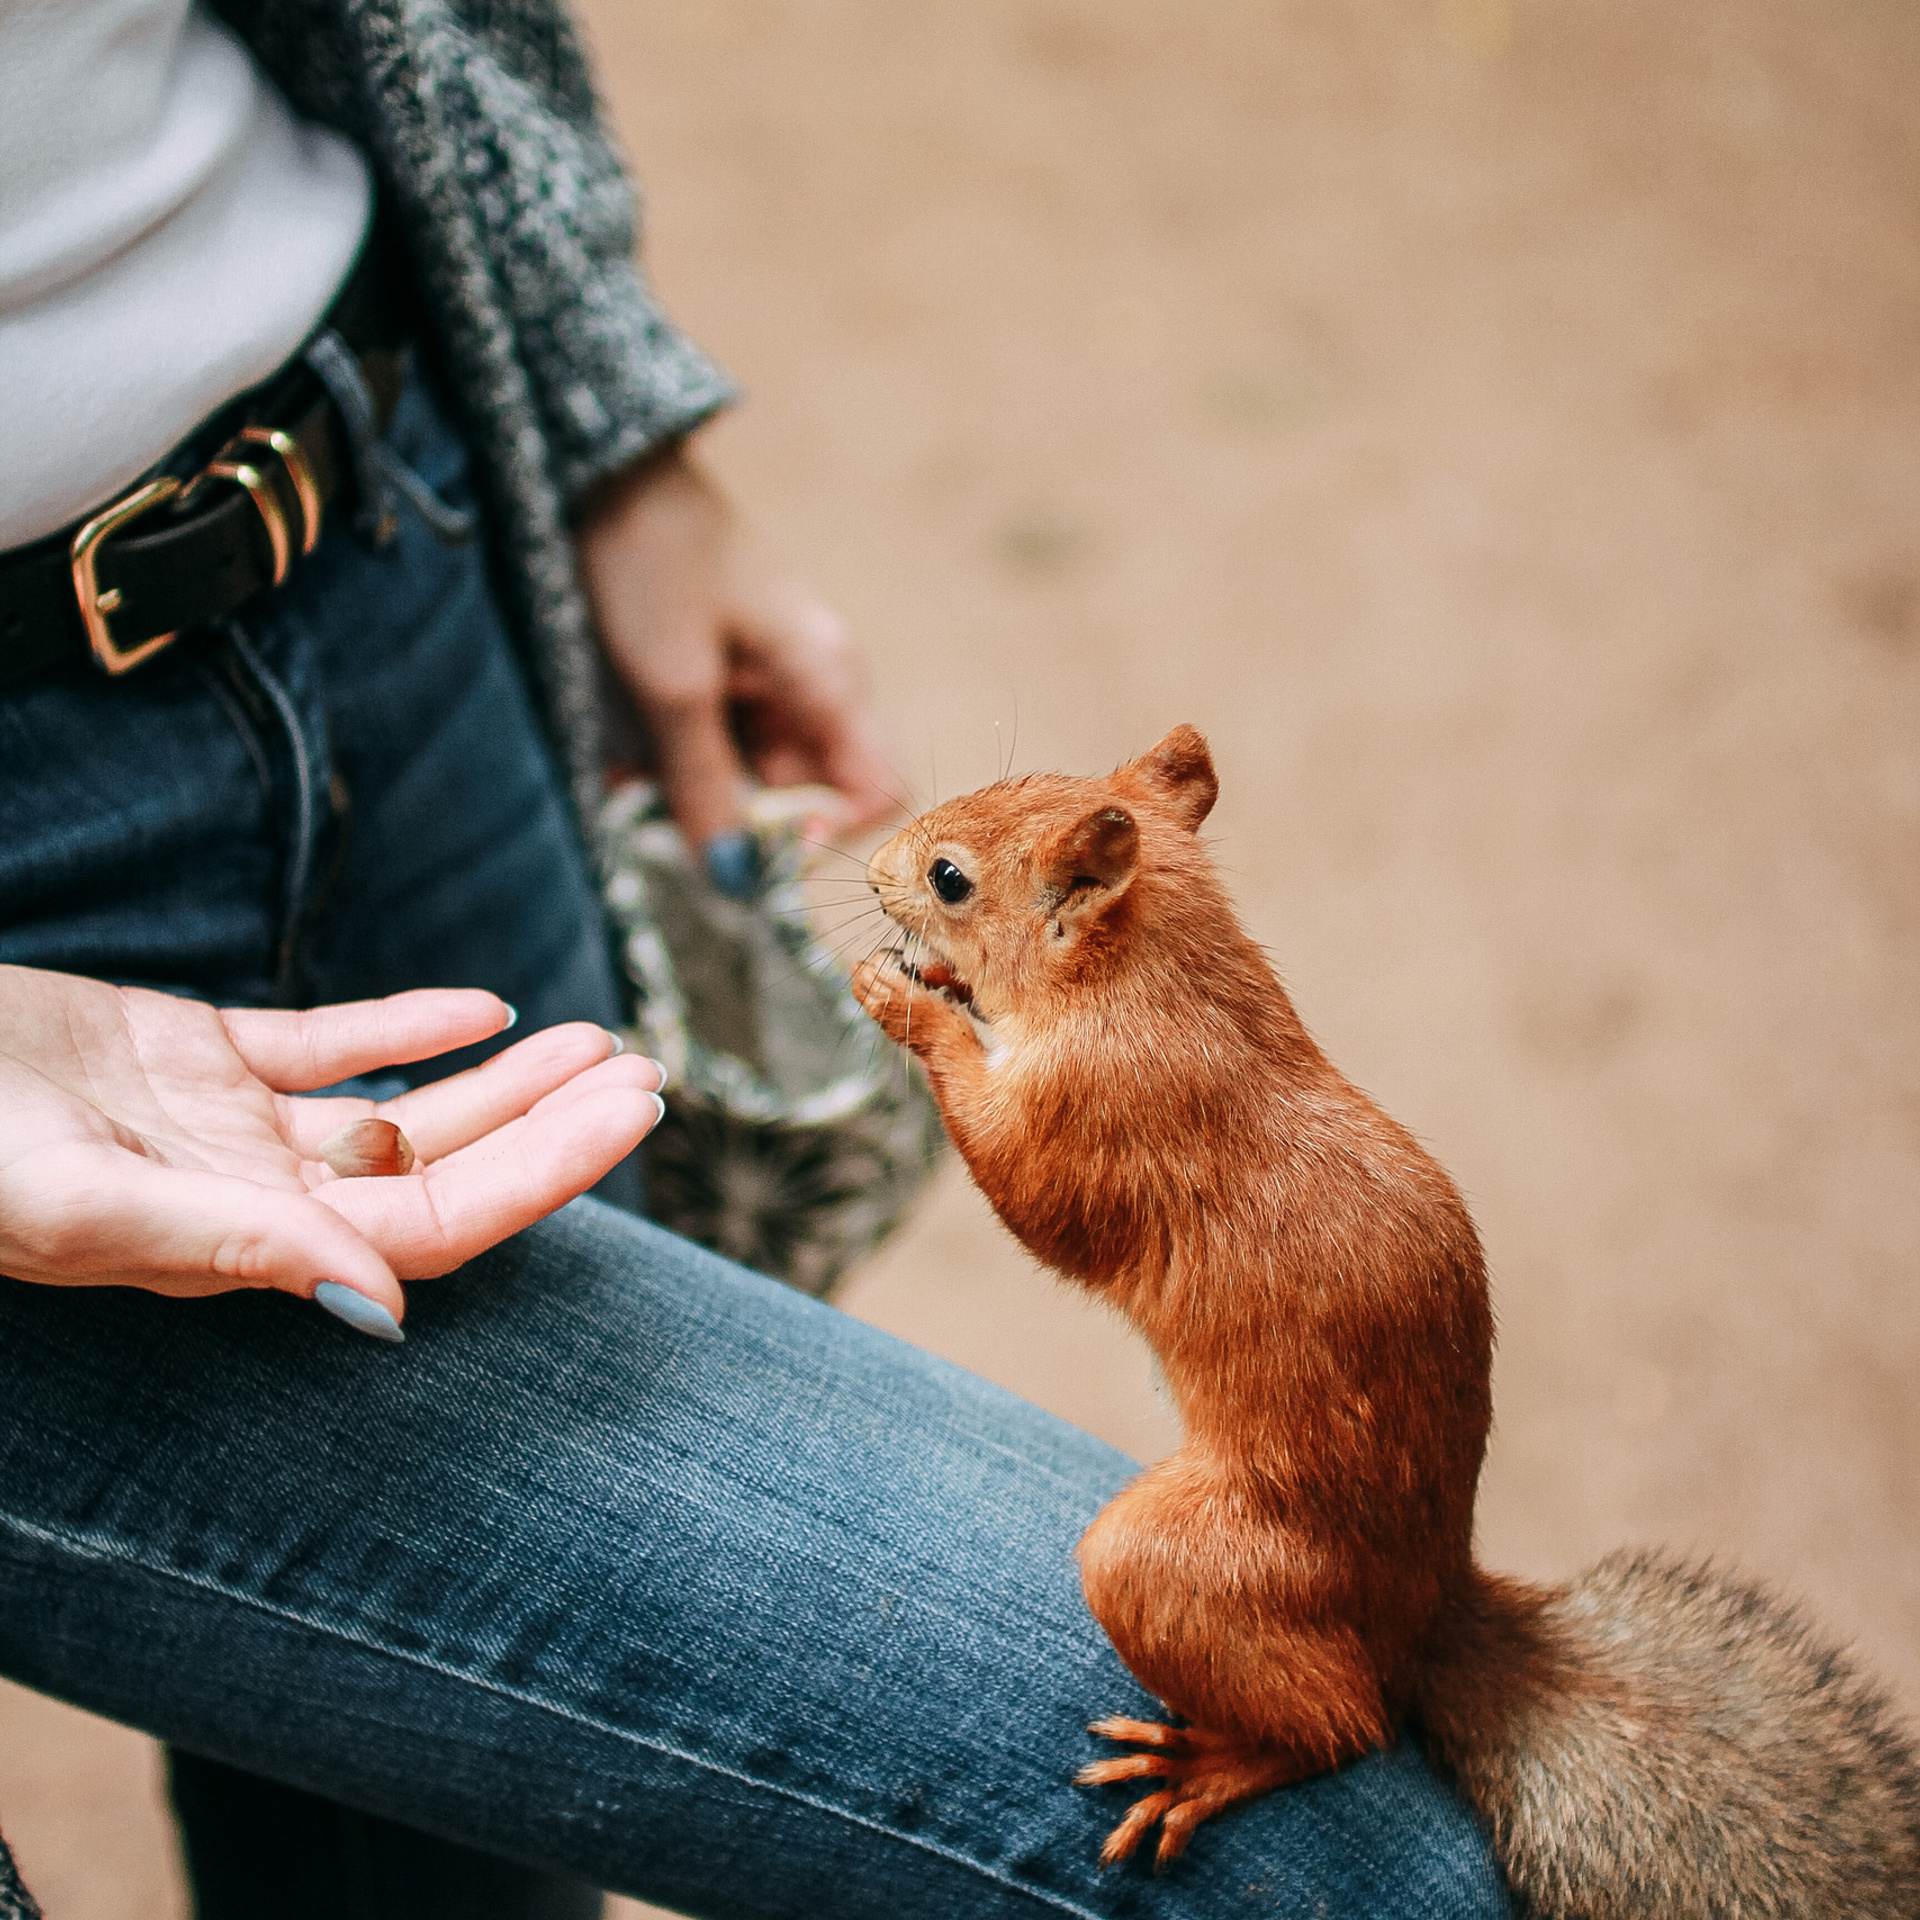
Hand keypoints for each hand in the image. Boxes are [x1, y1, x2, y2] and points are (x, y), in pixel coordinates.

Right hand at [0, 966, 663, 1327]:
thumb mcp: (72, 1197)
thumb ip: (223, 1247)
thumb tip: (376, 1304)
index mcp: (244, 1242)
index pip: (436, 1221)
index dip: (545, 1171)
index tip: (636, 1112)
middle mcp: (255, 1193)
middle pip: (443, 1164)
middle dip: (552, 1122)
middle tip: (652, 1071)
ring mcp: (227, 1125)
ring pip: (401, 1102)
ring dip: (502, 1073)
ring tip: (599, 1038)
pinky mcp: (190, 1055)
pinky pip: (323, 1039)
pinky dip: (405, 1020)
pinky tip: (481, 1002)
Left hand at [576, 440, 897, 851]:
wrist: (600, 474)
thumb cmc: (654, 562)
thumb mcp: (675, 685)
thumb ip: (706, 785)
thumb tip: (734, 879)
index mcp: (831, 678)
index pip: (876, 790)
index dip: (828, 834)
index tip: (755, 847)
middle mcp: (816, 686)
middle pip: (807, 795)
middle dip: (741, 821)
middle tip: (667, 820)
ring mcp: (771, 682)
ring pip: (754, 779)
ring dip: (699, 795)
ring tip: (633, 780)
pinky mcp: (727, 679)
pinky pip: (720, 748)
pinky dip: (678, 765)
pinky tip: (628, 758)